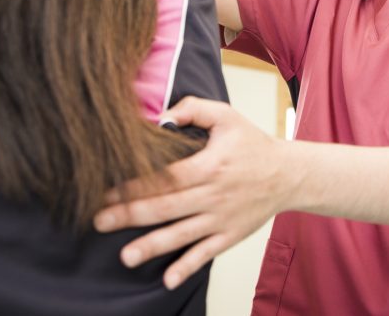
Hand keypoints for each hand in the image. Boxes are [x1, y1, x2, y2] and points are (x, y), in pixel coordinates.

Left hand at [93, 97, 295, 289]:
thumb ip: (193, 108)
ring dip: (152, 246)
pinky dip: (187, 267)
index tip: (107, 189)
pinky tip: (167, 280)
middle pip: (166, 207)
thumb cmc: (252, 144)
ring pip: (181, 235)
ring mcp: (221, 219)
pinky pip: (205, 254)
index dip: (135, 183)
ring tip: (125, 257)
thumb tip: (162, 115)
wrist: (288, 175)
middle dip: (130, 215)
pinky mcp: (229, 236)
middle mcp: (213, 195)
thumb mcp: (226, 116)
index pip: (165, 177)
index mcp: (209, 165)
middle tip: (100, 221)